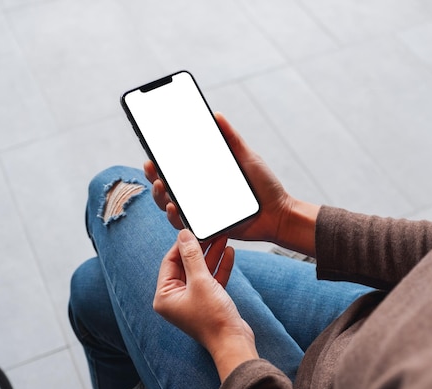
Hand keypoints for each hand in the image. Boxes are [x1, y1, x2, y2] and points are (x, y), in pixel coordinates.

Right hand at [145, 112, 319, 254]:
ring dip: (160, 196)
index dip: (159, 163)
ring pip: (170, 206)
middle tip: (152, 166)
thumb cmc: (264, 186)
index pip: (175, 170)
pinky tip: (174, 206)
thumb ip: (232, 139)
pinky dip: (176, 217)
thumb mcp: (248, 158)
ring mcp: (201, 213)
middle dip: (154, 177)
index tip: (151, 152)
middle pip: (166, 188)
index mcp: (204, 178)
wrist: (280, 213)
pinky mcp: (207, 229)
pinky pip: (186, 226)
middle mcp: (198, 196)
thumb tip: (216, 115)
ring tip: (161, 185)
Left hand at [153, 229, 257, 380]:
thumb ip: (192, 256)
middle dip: (200, 248)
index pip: (170, 262)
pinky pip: (212, 279)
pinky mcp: (208, 301)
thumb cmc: (213, 318)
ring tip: (223, 237)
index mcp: (164, 296)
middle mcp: (176, 298)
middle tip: (211, 232)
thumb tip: (183, 234)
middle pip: (186, 264)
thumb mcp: (201, 281)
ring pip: (201, 270)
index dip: (182, 244)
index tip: (193, 229)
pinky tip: (229, 252)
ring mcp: (193, 300)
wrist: (233, 341)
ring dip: (212, 255)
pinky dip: (220, 267)